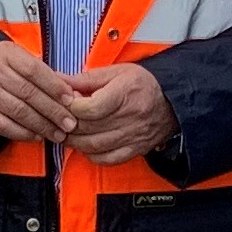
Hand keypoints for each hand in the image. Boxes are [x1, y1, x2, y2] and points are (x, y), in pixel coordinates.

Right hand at [0, 40, 80, 146]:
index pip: (34, 70)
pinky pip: (4, 125)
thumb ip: (41, 72)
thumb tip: (68, 92)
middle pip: (29, 93)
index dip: (55, 86)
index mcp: (7, 54)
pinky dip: (23, 133)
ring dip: (42, 125)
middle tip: (70, 123)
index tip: (70, 100)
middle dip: (53, 111)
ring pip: (18, 111)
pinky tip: (37, 136)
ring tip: (58, 133)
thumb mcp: (16, 58)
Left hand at [59, 59, 174, 162]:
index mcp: (125, 93)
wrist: (171, 101)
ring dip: (75, 141)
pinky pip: (108, 159)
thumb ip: (86, 79)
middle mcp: (130, 117)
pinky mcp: (135, 149)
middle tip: (60, 118)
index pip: (91, 108)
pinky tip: (86, 146)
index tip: (67, 102)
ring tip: (68, 133)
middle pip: (89, 127)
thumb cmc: (143, 84)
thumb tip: (59, 80)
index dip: (72, 106)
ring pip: (94, 145)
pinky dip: (92, 155)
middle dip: (68, 124)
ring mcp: (133, 135)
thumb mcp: (116, 72)